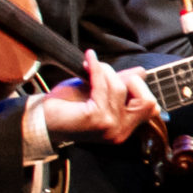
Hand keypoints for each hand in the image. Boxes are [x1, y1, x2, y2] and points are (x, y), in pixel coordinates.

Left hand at [38, 50, 161, 144]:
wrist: (42, 119)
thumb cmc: (67, 107)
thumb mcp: (100, 92)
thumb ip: (121, 83)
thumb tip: (141, 72)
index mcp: (123, 128)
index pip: (150, 107)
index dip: (140, 88)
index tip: (120, 77)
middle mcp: (120, 132)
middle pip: (146, 101)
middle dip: (130, 81)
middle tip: (109, 74)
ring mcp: (110, 127)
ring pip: (121, 88)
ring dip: (106, 71)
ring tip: (91, 65)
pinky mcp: (97, 120)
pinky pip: (104, 87)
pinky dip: (97, 69)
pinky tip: (88, 60)